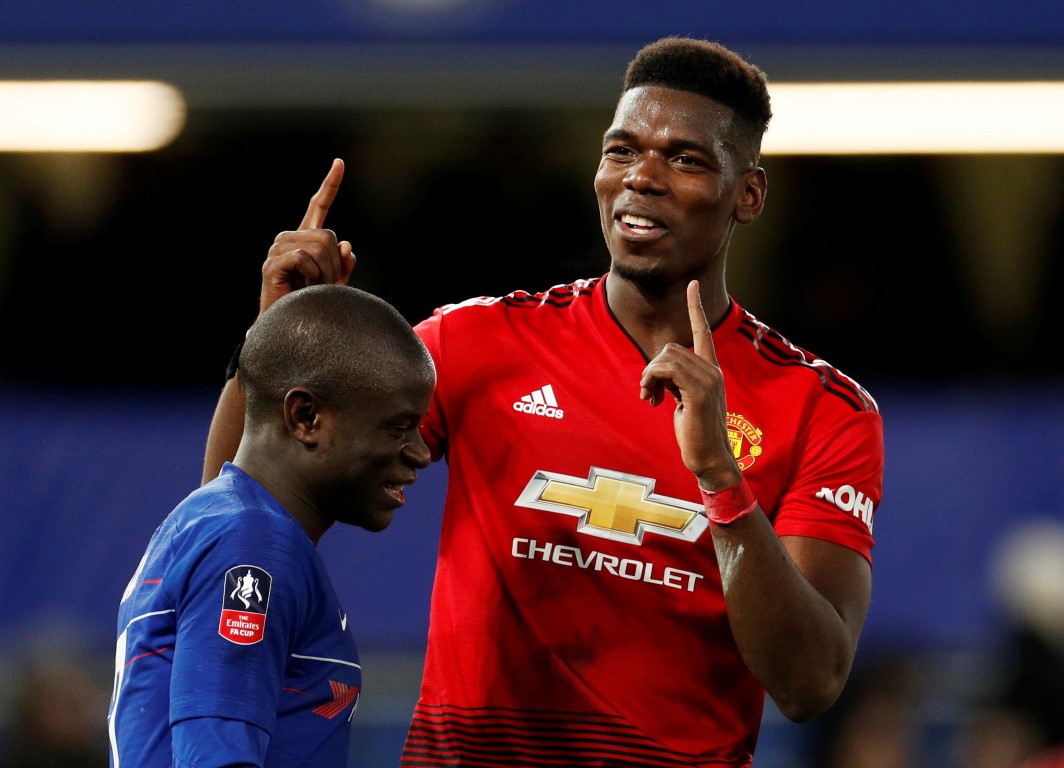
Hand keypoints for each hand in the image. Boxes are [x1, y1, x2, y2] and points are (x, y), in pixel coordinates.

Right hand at [259, 158, 355, 313]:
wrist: (290, 326)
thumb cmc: (313, 304)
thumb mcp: (336, 283)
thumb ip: (344, 264)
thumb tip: (346, 245)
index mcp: (305, 238)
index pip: (318, 206)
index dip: (330, 186)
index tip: (340, 163)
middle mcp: (289, 238)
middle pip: (329, 236)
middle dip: (334, 266)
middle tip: (323, 286)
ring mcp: (278, 249)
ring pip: (318, 247)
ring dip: (324, 274)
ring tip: (312, 289)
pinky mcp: (272, 263)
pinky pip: (304, 258)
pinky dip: (311, 277)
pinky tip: (301, 288)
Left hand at [639, 280, 740, 489]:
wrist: (709, 459)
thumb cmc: (695, 432)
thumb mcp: (684, 400)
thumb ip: (677, 381)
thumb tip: (656, 372)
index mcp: (711, 370)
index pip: (702, 331)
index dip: (695, 307)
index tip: (692, 284)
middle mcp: (712, 370)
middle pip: (670, 348)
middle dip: (652, 368)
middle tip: (649, 394)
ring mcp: (708, 380)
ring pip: (666, 358)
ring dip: (649, 376)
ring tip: (650, 398)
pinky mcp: (699, 392)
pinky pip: (668, 370)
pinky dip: (652, 381)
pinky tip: (653, 401)